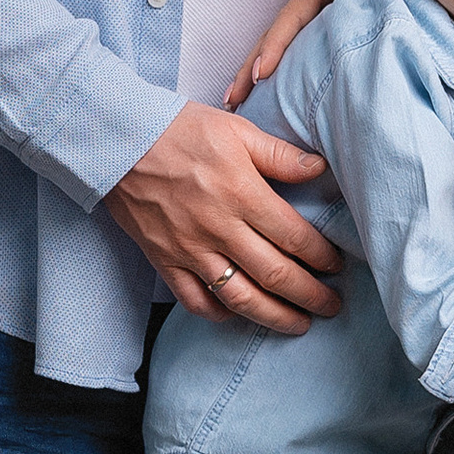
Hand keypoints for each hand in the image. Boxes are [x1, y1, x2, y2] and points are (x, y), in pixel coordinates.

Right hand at [104, 104, 342, 327]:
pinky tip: (241, 316)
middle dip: (310, 296)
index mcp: (242, 193)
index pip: (294, 237)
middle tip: (331, 306)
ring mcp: (189, 249)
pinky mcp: (164, 260)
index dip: (322, 257)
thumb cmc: (179, 129)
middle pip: (275, 275)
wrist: (116, 140)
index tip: (337, 265)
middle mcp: (219, 227)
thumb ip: (280, 155)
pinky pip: (195, 301)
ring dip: (274, 317)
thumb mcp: (236, 130)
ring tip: (298, 324)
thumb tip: (320, 169)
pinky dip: (220, 315)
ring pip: (240, 298)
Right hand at [225, 0, 367, 105]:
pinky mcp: (327, 12)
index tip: (259, 75)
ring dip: (258, 66)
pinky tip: (274, 82)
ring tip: (241, 98)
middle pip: (274, 31)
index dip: (273, 46)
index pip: (291, 18)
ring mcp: (318, 3)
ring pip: (282, 38)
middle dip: (249, 66)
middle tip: (232, 99)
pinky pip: (298, 39)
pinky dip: (281, 60)